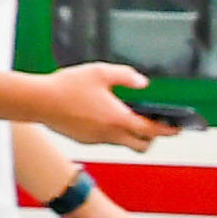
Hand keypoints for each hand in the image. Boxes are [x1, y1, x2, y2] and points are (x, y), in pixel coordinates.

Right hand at [28, 61, 171, 149]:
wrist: (39, 101)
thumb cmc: (67, 86)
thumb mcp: (100, 72)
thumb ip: (126, 76)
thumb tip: (142, 83)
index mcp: (117, 118)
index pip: (151, 130)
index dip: (168, 129)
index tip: (177, 127)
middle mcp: (110, 133)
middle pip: (142, 145)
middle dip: (152, 138)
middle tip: (155, 125)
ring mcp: (97, 139)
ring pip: (124, 143)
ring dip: (132, 135)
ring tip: (130, 118)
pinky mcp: (85, 140)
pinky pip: (107, 140)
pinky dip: (114, 132)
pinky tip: (106, 116)